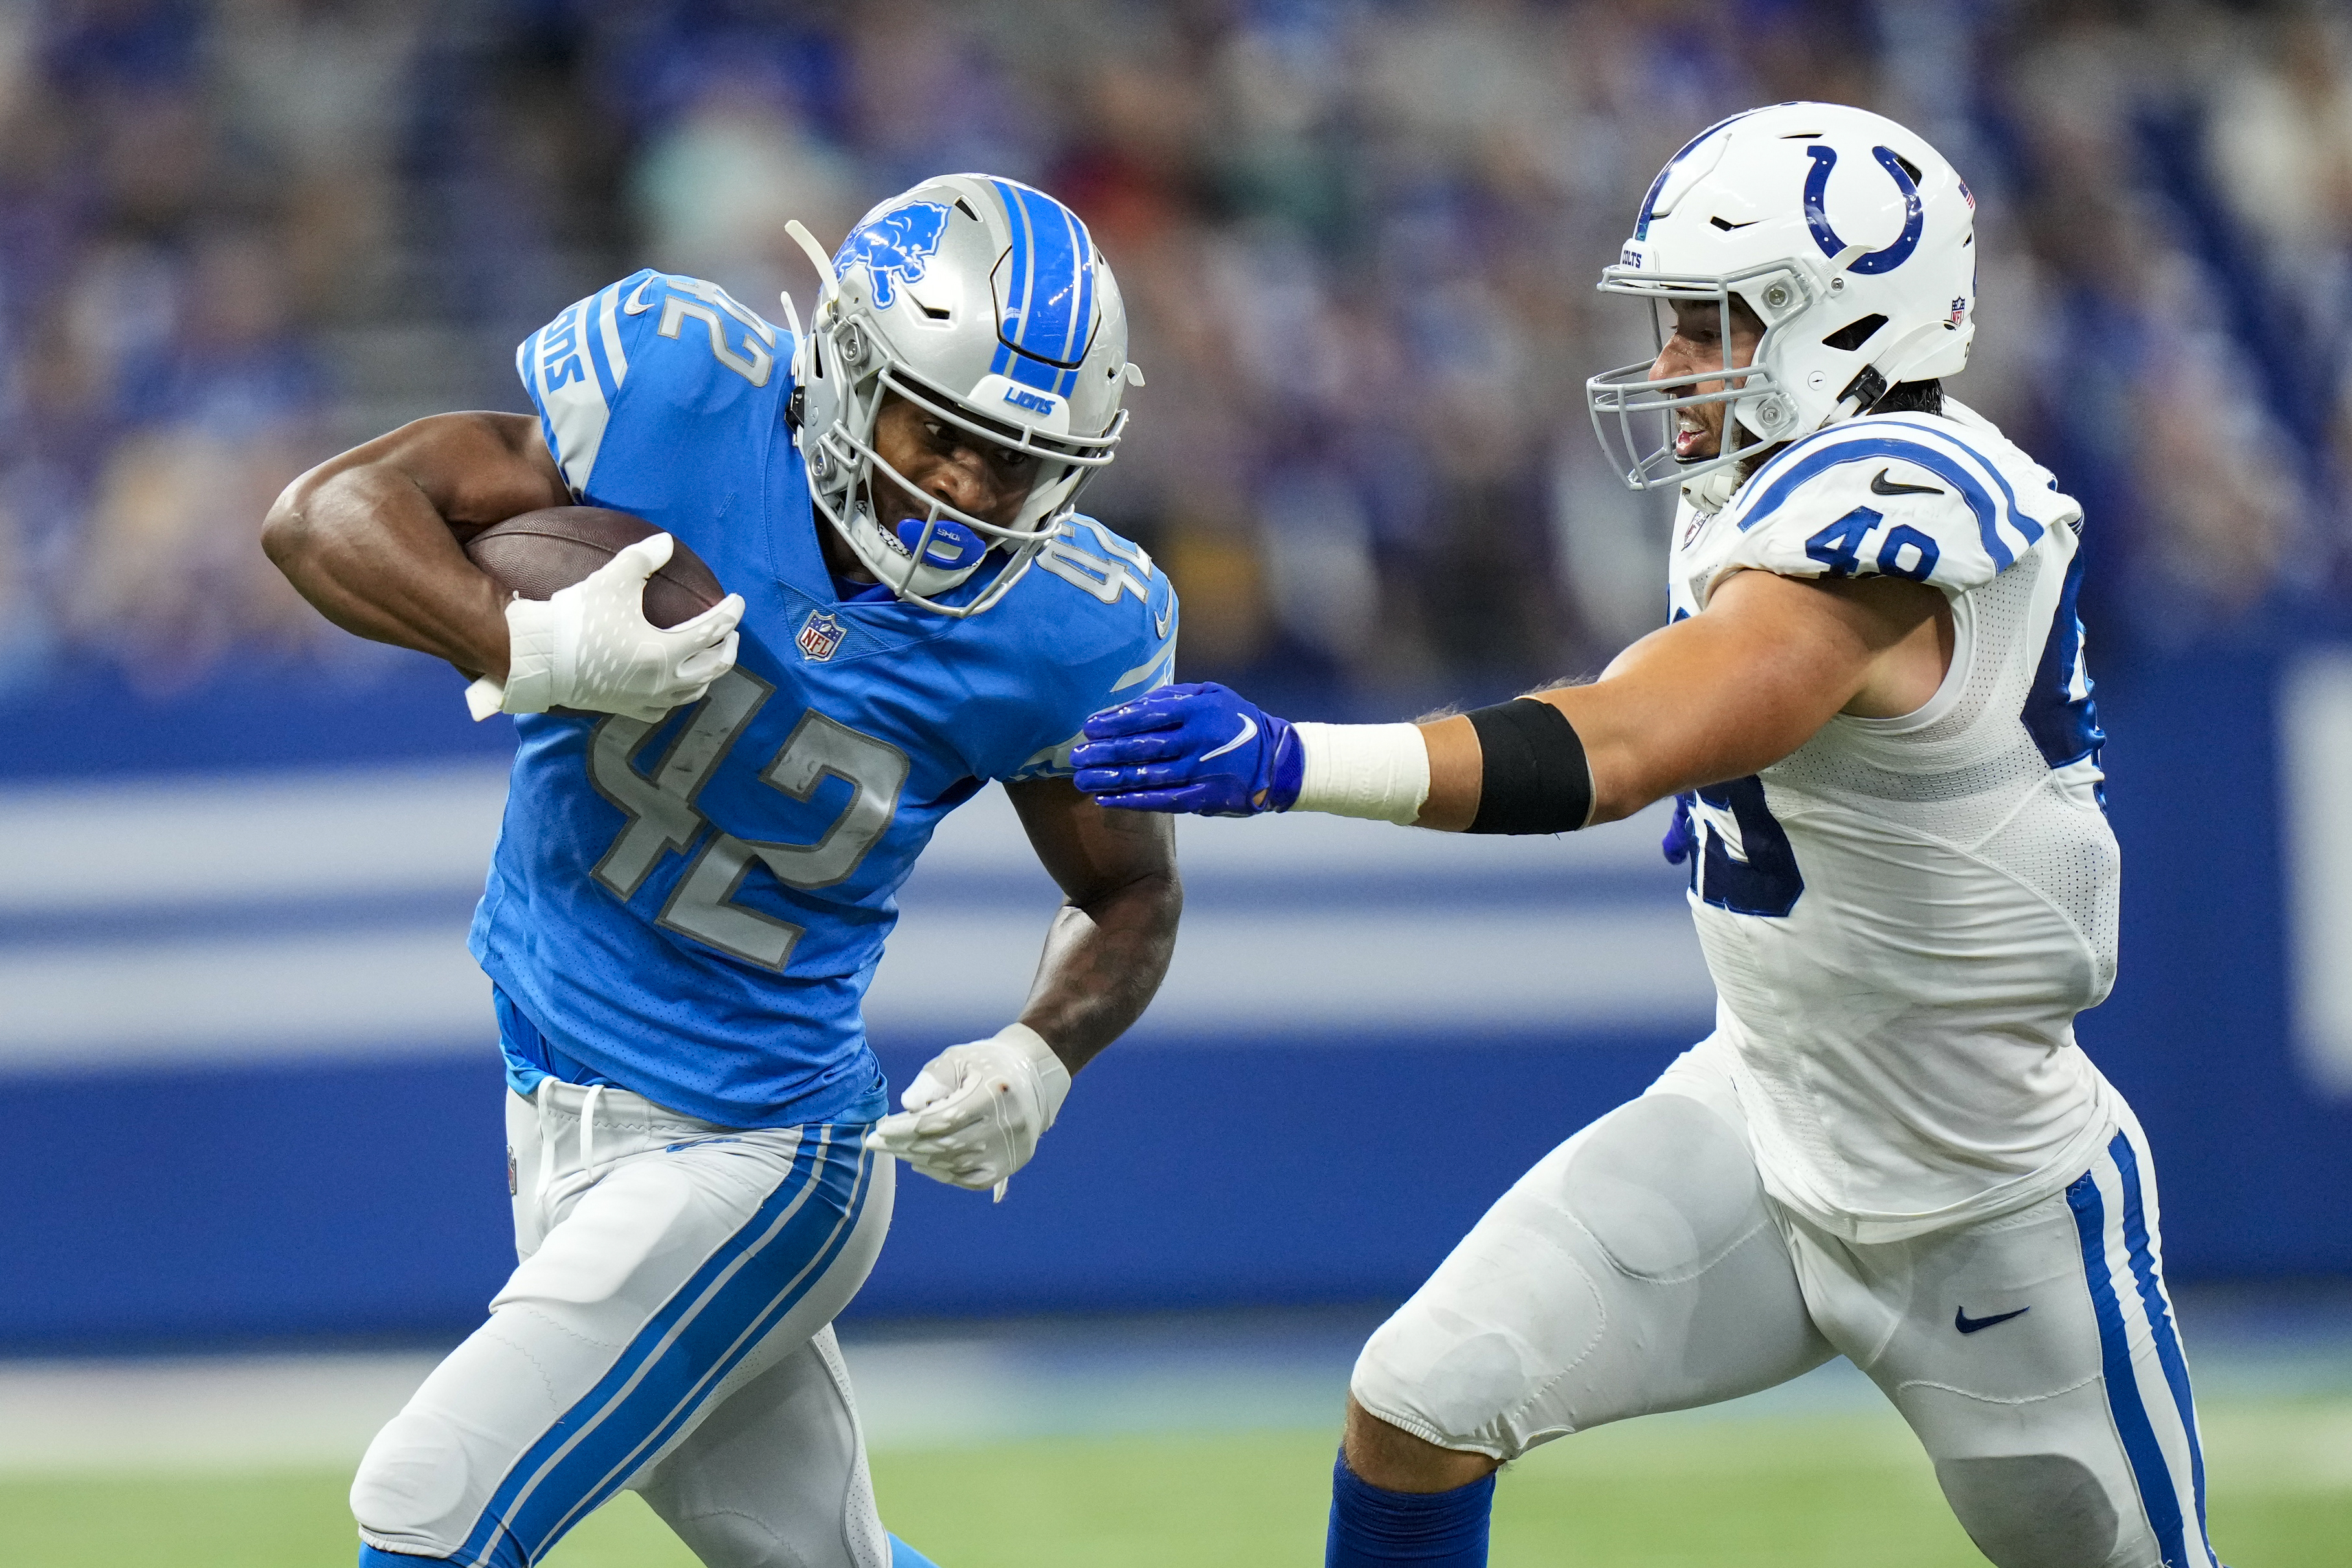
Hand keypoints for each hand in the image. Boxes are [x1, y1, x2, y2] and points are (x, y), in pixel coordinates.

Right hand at [466, 534, 744, 721]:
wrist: (538, 659)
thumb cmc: (577, 619)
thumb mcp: (612, 580)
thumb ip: (643, 558)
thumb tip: (665, 542)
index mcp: (665, 652)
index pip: (712, 631)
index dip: (730, 613)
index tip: (737, 601)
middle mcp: (662, 681)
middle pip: (713, 668)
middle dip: (728, 649)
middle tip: (732, 633)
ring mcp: (645, 699)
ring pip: (692, 693)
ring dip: (707, 674)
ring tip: (709, 658)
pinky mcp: (626, 708)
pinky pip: (664, 709)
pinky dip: (678, 696)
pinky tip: (675, 688)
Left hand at [864, 1025, 1070, 1196]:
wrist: (1031, 1075)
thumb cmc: (984, 1063)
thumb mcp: (956, 1059)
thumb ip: (931, 1081)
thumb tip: (907, 1106)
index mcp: (995, 1091)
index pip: (941, 1119)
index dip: (907, 1128)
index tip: (881, 1129)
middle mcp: (1009, 1124)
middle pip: (946, 1145)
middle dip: (905, 1146)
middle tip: (877, 1144)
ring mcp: (1013, 1148)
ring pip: (956, 1165)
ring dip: (919, 1160)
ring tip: (895, 1150)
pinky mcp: (1013, 1163)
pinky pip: (972, 1180)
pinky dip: (943, 1175)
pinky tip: (921, 1164)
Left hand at [1072, 682, 1302, 815]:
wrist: (1277, 761)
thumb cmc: (1236, 721)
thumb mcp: (1211, 696)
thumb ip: (1173, 697)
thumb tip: (1129, 705)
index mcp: (1197, 709)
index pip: (1146, 715)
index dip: (1114, 722)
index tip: (1088, 728)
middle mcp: (1198, 739)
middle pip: (1141, 746)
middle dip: (1104, 752)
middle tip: (1076, 757)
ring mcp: (1201, 770)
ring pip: (1147, 775)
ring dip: (1111, 778)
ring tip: (1082, 779)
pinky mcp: (1204, 797)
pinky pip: (1161, 800)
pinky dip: (1132, 801)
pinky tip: (1107, 799)